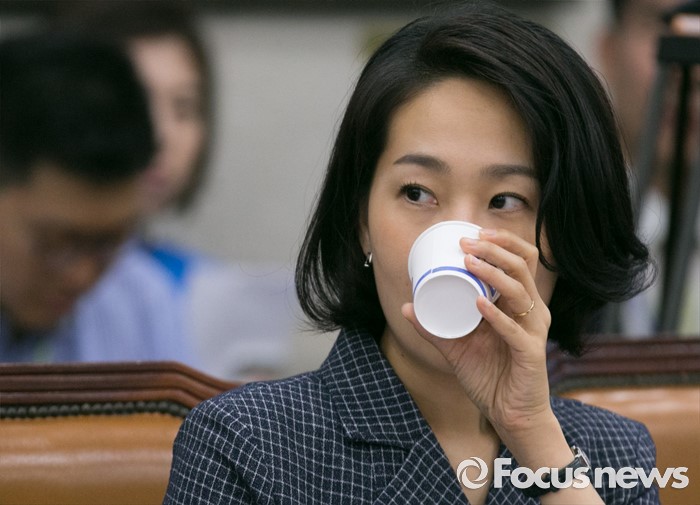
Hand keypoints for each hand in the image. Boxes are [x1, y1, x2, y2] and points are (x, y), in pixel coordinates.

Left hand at [402, 227, 552, 436]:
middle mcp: (530, 312)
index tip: (470, 234)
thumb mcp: (456, 347)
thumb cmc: (489, 377)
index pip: (519, 261)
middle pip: (522, 267)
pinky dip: (496, 315)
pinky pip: (515, 330)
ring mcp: (532, 331)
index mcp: (517, 304)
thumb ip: (434, 327)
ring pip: (520, 291)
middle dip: (495, 249)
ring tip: (469, 263)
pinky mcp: (531, 353)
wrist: (511, 415)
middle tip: (466, 243)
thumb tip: (406, 306)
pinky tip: (479, 304)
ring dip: (493, 274)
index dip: (500, 242)